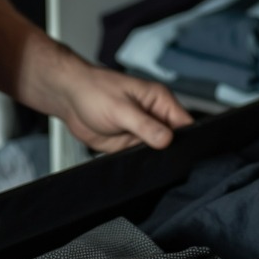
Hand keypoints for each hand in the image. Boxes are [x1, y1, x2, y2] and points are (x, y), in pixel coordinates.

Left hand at [51, 58, 193, 152]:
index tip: (185, 155)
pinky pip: (142, 158)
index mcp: (159, 100)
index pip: (185, 123)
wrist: (68, 98)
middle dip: (172, 152)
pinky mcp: (130, 144)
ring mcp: (143, 131)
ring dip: (156, 159)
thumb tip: (168, 140)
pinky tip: (138, 167)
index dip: (189, 140)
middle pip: (175, 140)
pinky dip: (141, 163)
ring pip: (160, 152)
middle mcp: (155, 116)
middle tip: (163, 161)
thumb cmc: (93, 90)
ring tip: (147, 162)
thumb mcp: (121, 109)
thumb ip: (145, 126)